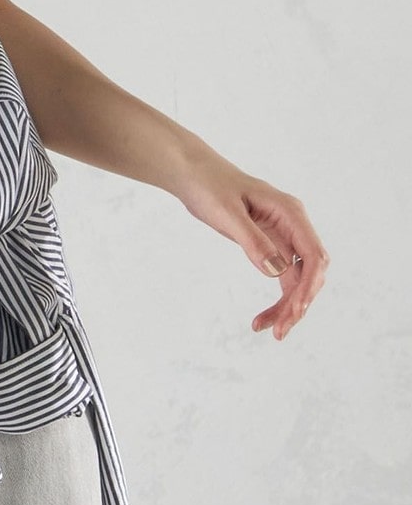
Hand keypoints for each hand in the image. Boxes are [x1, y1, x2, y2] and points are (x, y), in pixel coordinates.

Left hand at [176, 147, 328, 340]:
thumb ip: (253, 241)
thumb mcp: (227, 213)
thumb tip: (277, 271)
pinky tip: (263, 318)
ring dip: (288, 306)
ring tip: (270, 330)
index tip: (296, 309)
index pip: (313, 254)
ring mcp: (283, 235)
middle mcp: (293, 224)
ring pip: (297, 280)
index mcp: (289, 211)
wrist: (191, 173)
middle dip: (299, 302)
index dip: (309, 285)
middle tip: (279, 330)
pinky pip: (282, 277)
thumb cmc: (208, 185)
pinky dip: (277, 298)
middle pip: (310, 271)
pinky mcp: (270, 244)